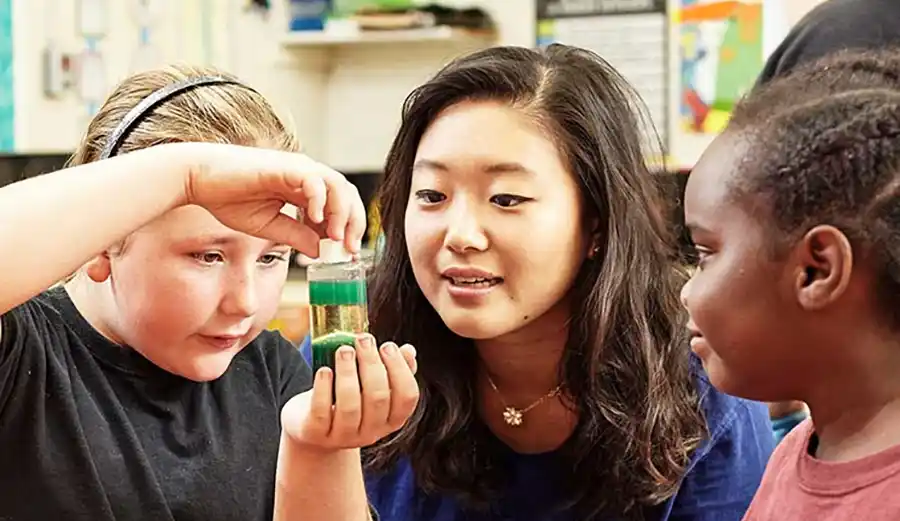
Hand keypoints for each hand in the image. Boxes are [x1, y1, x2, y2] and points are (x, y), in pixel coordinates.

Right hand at [175, 142, 364, 256]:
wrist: (198, 178)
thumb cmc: (228, 198)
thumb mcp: (268, 226)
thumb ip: (295, 235)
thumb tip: (319, 251)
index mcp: (304, 190)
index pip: (340, 206)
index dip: (349, 229)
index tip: (348, 254)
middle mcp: (306, 176)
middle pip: (347, 195)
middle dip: (354, 223)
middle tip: (350, 250)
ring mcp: (297, 168)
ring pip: (337, 186)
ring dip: (342, 213)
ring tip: (337, 237)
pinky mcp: (284, 166)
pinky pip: (313, 179)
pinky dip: (319, 199)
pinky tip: (314, 219)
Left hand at [281, 334, 418, 449]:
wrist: (314, 429)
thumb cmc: (348, 400)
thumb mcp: (372, 388)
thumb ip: (392, 371)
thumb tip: (408, 350)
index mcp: (392, 419)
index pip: (407, 396)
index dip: (400, 369)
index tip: (387, 345)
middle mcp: (371, 432)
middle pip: (378, 398)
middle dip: (371, 364)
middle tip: (363, 340)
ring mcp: (343, 436)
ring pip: (350, 406)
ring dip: (347, 373)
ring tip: (344, 350)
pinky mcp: (316, 434)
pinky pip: (321, 413)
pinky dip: (323, 389)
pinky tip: (324, 370)